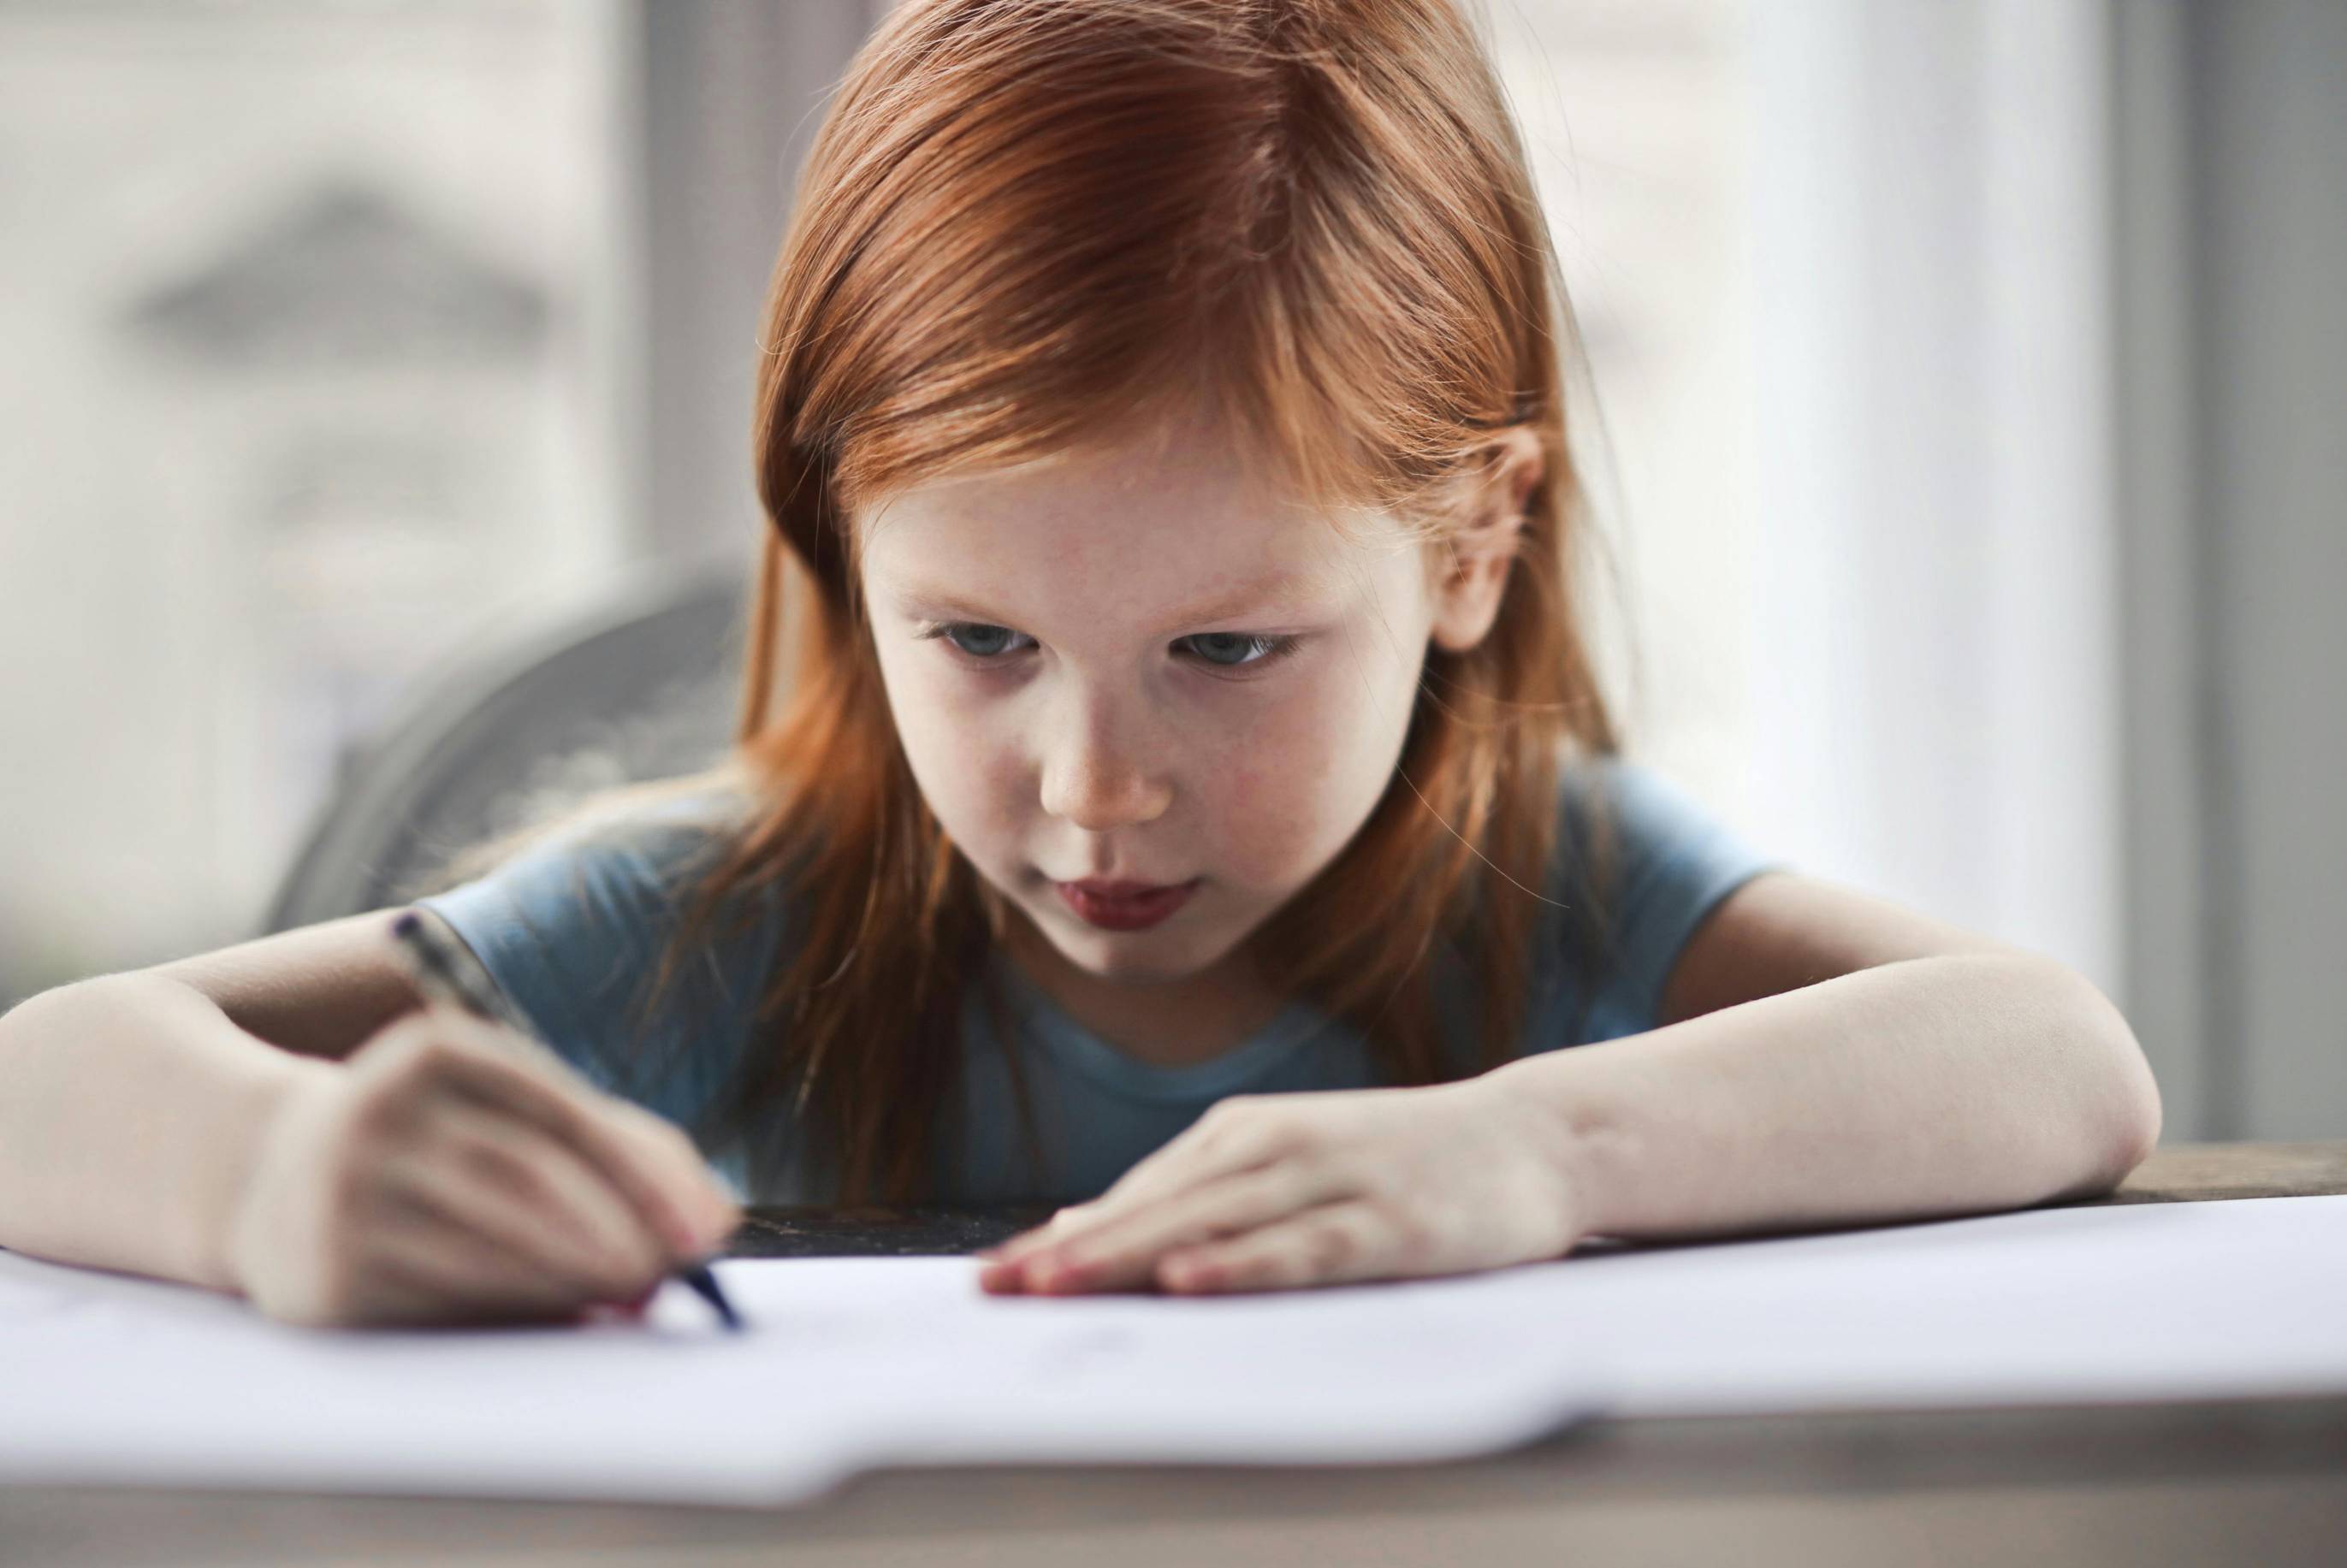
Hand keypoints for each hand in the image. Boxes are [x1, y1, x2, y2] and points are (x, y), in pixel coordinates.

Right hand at [227, 1008, 739, 1327]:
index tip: (706, 1232)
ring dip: (578, 1283)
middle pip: (526, 1181)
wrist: (270, 1177)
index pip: (559, 1113)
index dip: (644, 1177)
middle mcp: (378, 1112)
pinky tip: (563, 1316)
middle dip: (617, 1236)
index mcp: (436, 1050)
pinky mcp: (327, 1279)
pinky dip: (519, 1316)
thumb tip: (715, 1222)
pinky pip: (448, 1305)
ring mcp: (342, 1196)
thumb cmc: (439, 1140)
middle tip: (672, 1275)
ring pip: (490, 1250)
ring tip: (632, 1295)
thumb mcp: (512, 1110)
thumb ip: (622, 1149)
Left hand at [975, 1073, 1586, 1295]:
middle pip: (1157, 1210)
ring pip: (1212, 1225)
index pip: (1135, 1195)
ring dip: (1131, 1256)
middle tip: (996, 1290)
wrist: (1532, 1137)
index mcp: (1243, 1134)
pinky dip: (1241, 1264)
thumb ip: (1196, 1198)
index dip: (1061, 1238)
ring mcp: (1331, 1180)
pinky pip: (1300, 1249)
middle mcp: (1274, 1147)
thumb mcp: (1287, 1165)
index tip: (991, 1279)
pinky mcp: (1386, 1221)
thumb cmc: (1399, 1162)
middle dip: (1073, 1252)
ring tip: (1057, 1286)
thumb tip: (1083, 1227)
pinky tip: (1190, 1282)